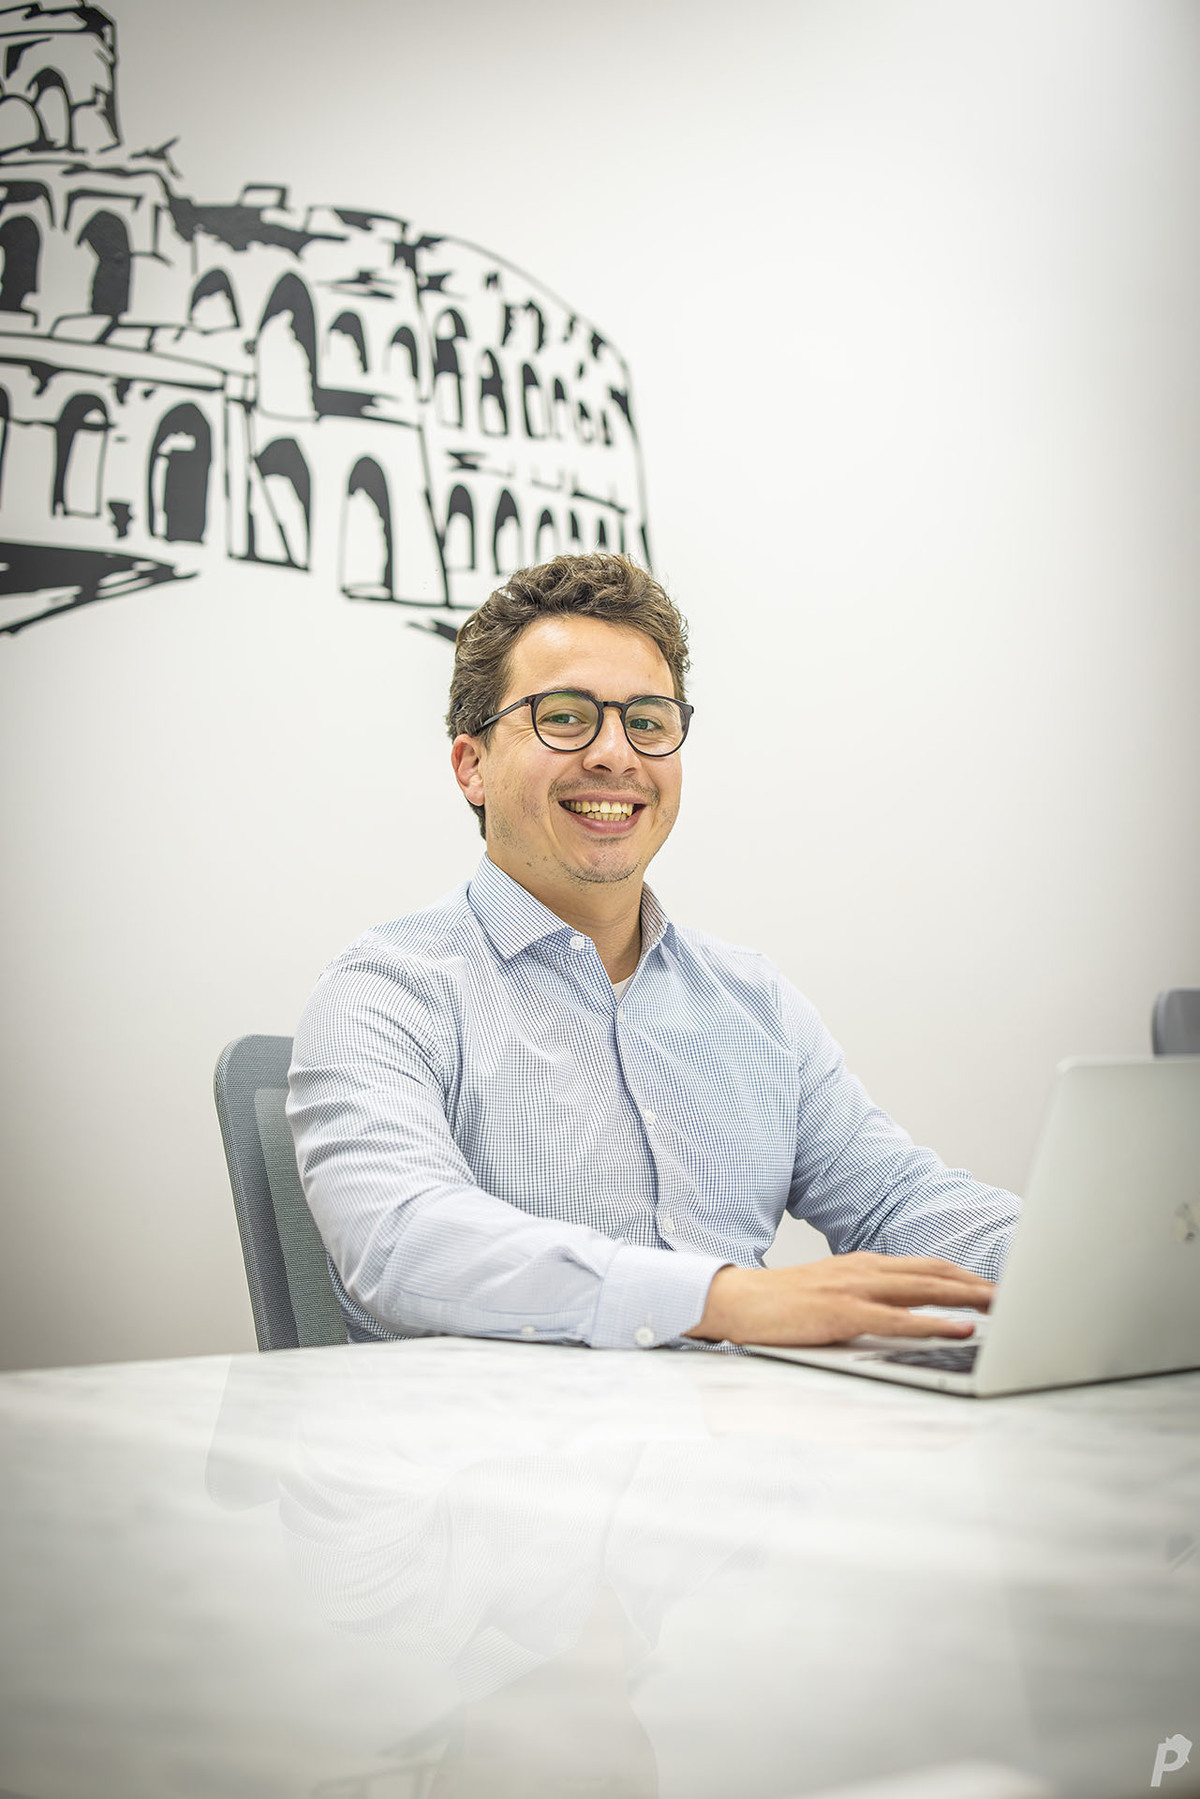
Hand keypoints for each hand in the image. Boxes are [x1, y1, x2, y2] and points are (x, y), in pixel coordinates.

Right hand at [684, 1253, 993, 1346]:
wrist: (736, 1302)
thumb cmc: (782, 1305)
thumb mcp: (832, 1293)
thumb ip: (868, 1298)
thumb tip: (905, 1313)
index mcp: (864, 1265)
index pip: (927, 1266)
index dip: (965, 1274)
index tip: (997, 1285)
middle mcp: (865, 1270)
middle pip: (935, 1272)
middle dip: (979, 1283)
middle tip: (1018, 1292)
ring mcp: (854, 1289)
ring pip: (924, 1289)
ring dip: (968, 1296)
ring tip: (1003, 1304)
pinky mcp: (841, 1313)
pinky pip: (897, 1319)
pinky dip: (934, 1323)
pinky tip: (960, 1328)